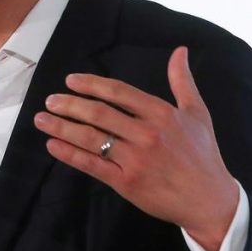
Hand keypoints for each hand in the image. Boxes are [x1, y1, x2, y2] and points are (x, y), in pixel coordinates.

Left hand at [33, 47, 238, 250]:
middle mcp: (146, 133)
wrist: (210, 200)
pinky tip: (53, 145)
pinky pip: (92, 165)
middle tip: (49, 101)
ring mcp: (135, 159)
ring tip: (42, 120)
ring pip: (91, 138)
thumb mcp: (198, 113)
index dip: (91, 84)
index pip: (118, 92)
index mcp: (161, 113)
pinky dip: (70, 154)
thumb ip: (182, 81)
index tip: (70, 81)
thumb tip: (180, 51)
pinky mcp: (126, 183)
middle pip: (98, 113)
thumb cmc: (203, 154)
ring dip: (62, 127)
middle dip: (69, 105)